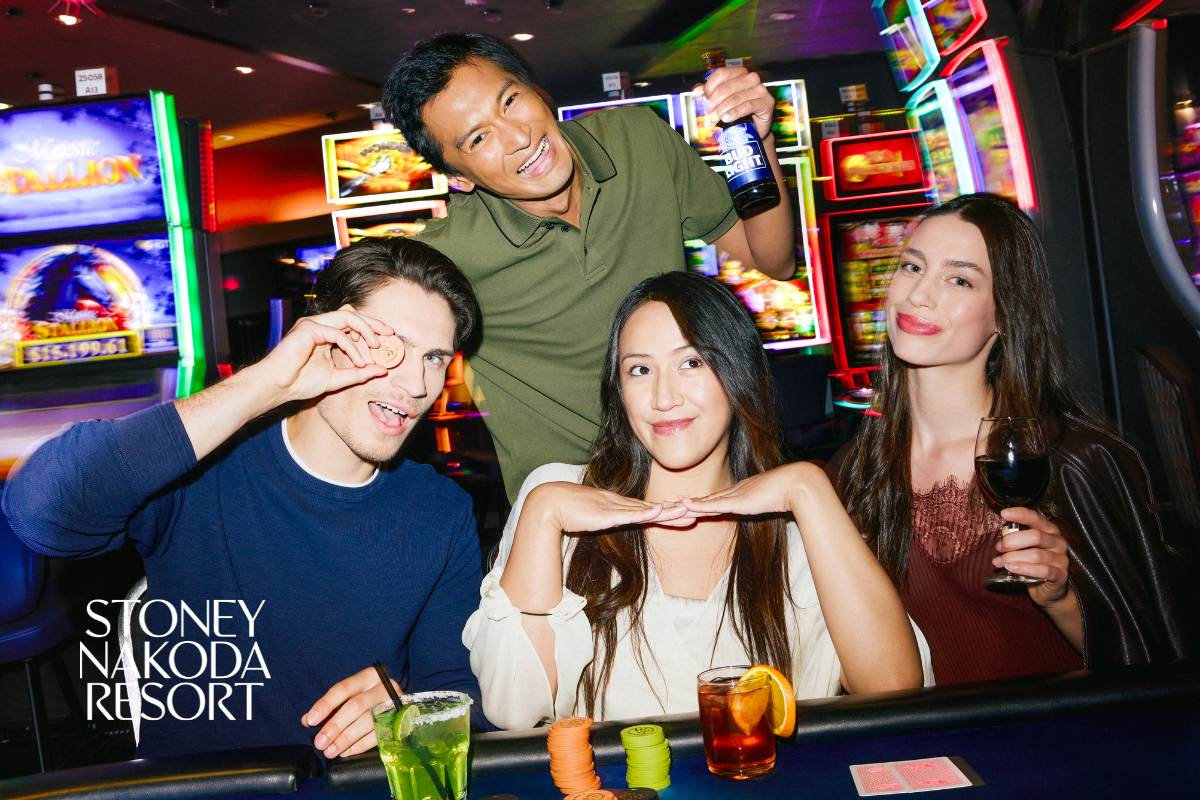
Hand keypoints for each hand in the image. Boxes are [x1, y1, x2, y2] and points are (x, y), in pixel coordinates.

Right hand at [255, 305, 392, 404]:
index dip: (371, 327)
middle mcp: (320, 325)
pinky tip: (358, 360)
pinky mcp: (308, 328)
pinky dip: (351, 346)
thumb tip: (383, 370)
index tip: (389, 337)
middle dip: (373, 323)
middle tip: (390, 333)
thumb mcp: (338, 378)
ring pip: (347, 317)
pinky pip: (337, 333)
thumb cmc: (301, 382)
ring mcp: (313, 324)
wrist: (278, 387)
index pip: (353, 323)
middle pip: (353, 315)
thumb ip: (359, 373)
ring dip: (365, 330)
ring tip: (376, 346)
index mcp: (325, 334)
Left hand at [302, 666, 399, 758]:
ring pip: (367, 721)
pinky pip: (378, 734)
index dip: (325, 705)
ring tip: (330, 751)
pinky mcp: (400, 720)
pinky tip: (346, 752)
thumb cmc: (368, 700)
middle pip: (355, 706)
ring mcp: (394, 703)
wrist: (398, 704)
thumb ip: (330, 707)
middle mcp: (383, 686)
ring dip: (345, 739)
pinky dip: (360, 745)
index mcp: (368, 676)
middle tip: (320, 743)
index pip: (343, 688)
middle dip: (334, 726)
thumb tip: (308, 720)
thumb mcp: (350, 697)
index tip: (311, 721)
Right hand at [527, 482, 691, 534]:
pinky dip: (646, 513)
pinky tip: (660, 512)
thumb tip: (609, 524)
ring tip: (689, 511)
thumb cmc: (566, 511)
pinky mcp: (606, 514)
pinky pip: (630, 515)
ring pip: (647, 511)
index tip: (684, 512)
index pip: (646, 509)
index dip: (666, 511)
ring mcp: (614, 507)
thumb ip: (602, 520)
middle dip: (676, 511)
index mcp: (616, 505)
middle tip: (698, 510)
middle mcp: (619, 503)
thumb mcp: (590, 517)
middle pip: (653, 508)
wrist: (549, 503)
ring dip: (668, 512)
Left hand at [677, 462, 815, 517]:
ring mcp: (734, 496)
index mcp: (740, 493)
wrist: (796, 484)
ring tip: (668, 505)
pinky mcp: (737, 501)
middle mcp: (733, 492)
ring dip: (686, 505)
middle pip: (704, 500)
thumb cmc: (788, 491)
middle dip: (685, 503)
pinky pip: (714, 505)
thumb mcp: (770, 500)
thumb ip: (762, 504)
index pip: (714, 500)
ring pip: (705, 503)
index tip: (682, 502)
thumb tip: (762, 506)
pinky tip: (685, 505)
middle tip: (666, 504)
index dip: (697, 502)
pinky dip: (699, 506)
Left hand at [695, 66, 774, 140]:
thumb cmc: (736, 113)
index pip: (720, 74)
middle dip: (713, 103)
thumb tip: (696, 91)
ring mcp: (760, 89)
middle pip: (726, 87)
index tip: (702, 101)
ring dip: (721, 111)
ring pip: (735, 98)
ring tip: (712, 121)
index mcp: (738, 73)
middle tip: (706, 115)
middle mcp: (751, 78)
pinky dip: (735, 113)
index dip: (709, 88)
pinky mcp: (767, 101)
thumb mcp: (720, 102)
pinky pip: (748, 105)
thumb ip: (708, 94)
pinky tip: (727, 119)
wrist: (754, 129)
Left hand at [994, 507, 1071, 605]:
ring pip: (1036, 555)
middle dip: (1012, 541)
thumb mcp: (1023, 548)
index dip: (1020, 514)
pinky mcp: (1061, 575)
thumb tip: (1004, 531)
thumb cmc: (1032, 564)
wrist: (1047, 590)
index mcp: (1049, 531)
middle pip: (1035, 536)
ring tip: (999, 562)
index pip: (1036, 518)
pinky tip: (1012, 568)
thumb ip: (1015, 538)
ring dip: (1013, 558)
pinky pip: (1043, 570)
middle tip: (998, 548)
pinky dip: (1025, 569)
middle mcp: (1058, 542)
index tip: (1004, 513)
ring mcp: (1061, 559)